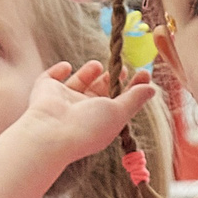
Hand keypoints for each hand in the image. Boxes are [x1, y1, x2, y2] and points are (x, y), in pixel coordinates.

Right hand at [20, 60, 158, 162]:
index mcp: (100, 120)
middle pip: (98, 92)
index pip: (119, 102)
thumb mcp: (119, 112)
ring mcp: (62, 101)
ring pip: (77, 83)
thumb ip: (135, 99)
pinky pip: (50, 78)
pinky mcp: (45, 91)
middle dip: (111, 79)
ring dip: (87, 73)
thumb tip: (152, 89)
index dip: (132, 88)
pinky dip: (58, 71)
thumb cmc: (88, 127)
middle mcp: (81, 112)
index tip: (144, 73)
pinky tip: (67, 66)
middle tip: (123, 67)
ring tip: (97, 65)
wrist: (51, 132)